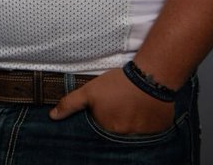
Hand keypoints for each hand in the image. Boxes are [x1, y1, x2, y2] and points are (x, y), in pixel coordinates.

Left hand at [49, 68, 173, 133]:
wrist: (150, 77)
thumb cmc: (118, 83)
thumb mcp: (89, 90)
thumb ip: (70, 104)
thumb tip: (52, 116)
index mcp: (109, 128)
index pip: (102, 128)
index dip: (104, 116)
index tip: (109, 107)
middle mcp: (126, 135)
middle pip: (118, 130)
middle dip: (118, 118)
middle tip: (122, 103)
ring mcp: (145, 134)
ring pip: (134, 130)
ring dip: (132, 120)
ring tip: (133, 104)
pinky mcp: (160, 129)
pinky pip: (152, 129)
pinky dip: (148, 121)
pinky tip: (145, 108)